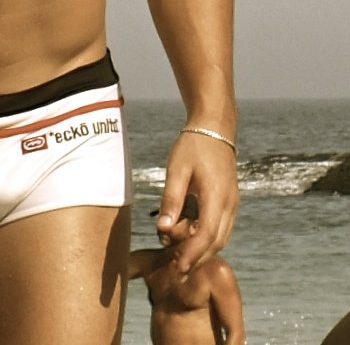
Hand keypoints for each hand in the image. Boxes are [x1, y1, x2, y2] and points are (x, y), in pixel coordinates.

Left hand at [155, 129, 238, 272]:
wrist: (215, 128)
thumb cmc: (193, 146)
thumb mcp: (177, 170)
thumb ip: (171, 200)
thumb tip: (163, 228)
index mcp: (217, 197)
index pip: (206, 236)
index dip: (192, 255)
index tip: (178, 268)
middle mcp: (229, 205)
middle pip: (216, 242)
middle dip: (196, 257)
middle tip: (176, 265)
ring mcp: (232, 204)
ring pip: (221, 237)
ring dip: (202, 248)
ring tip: (179, 252)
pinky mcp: (229, 201)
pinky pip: (221, 227)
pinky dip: (207, 237)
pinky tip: (190, 235)